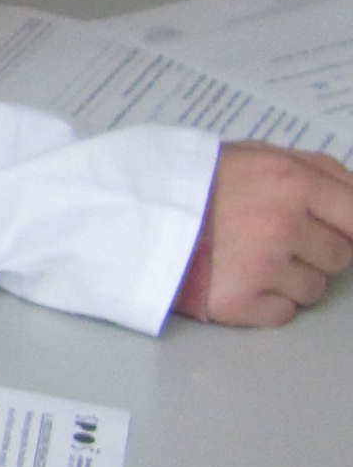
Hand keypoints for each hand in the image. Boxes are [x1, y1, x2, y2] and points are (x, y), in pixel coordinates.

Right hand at [180, 143, 352, 326]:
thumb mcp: (260, 154)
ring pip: (314, 290)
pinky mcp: (239, 303)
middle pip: (340, 258)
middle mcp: (283, 226)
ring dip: (292, 280)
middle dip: (317, 252)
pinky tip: (239, 279)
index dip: (351, 229)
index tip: (338, 233)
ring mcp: (262, 268)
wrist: (135, 211)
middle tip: (277, 240)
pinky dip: (267, 303)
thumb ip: (320, 170)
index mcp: (293, 182)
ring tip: (252, 259)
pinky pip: (283, 313)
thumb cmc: (201, 180)